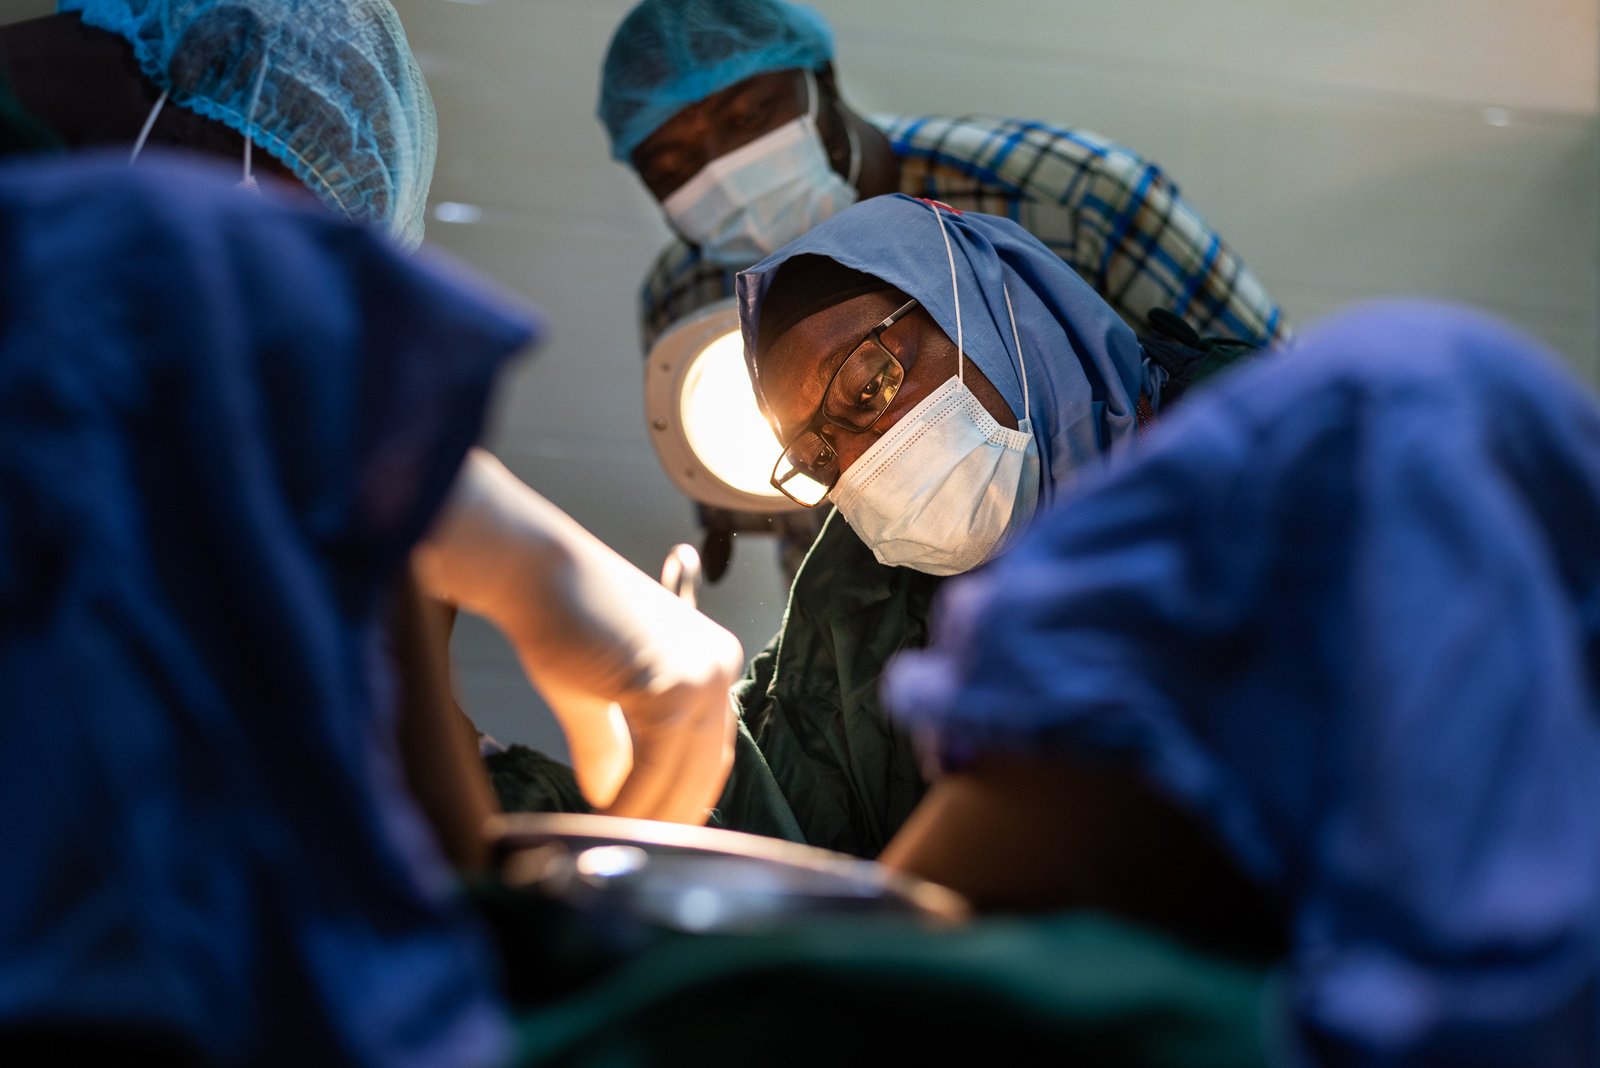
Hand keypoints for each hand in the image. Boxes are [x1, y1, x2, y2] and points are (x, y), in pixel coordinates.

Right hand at [413, 449, 742, 823]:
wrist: (536, 574)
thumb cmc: (561, 620)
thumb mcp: (597, 694)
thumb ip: (614, 746)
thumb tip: (610, 796)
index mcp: (713, 661)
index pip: (710, 750)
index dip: (683, 798)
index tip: (655, 835)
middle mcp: (720, 665)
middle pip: (704, 768)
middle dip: (670, 817)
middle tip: (636, 856)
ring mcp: (702, 675)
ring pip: (680, 776)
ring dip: (647, 819)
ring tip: (612, 846)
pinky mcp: (672, 687)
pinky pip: (653, 769)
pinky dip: (630, 803)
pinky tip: (603, 821)